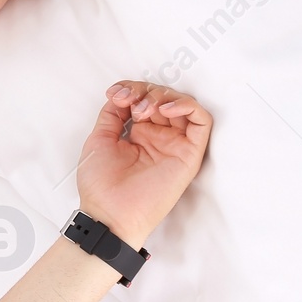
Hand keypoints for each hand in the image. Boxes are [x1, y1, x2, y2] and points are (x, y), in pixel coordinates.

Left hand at [75, 80, 211, 249]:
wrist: (108, 213)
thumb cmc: (101, 185)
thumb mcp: (100, 139)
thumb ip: (112, 115)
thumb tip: (121, 94)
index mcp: (139, 134)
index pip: (145, 98)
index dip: (131, 88)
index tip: (114, 94)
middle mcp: (159, 137)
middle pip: (164, 98)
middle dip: (145, 91)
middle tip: (129, 102)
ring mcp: (175, 145)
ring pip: (183, 105)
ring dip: (163, 97)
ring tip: (143, 109)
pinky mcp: (189, 155)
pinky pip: (201, 122)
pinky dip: (186, 106)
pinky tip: (165, 109)